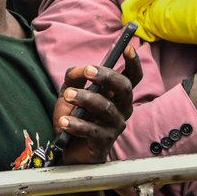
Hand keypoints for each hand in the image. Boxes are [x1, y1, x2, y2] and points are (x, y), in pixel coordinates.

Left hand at [53, 44, 141, 164]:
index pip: (132, 77)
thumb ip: (74, 78)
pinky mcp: (104, 143)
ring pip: (106, 107)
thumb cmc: (74, 117)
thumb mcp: (70, 92)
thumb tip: (80, 69)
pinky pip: (92, 131)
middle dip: (107, 76)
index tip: (128, 47)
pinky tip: (63, 122)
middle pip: (124, 88)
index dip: (133, 63)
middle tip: (88, 71)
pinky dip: (76, 124)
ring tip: (67, 96)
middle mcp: (121, 109)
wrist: (68, 148)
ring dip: (85, 98)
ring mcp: (115, 126)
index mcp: (117, 95)